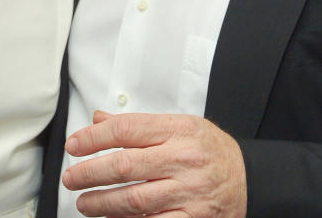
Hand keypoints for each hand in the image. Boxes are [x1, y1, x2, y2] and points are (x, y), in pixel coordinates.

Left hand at [63, 110, 246, 217]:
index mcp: (178, 130)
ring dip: (102, 203)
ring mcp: (188, 192)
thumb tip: (99, 119)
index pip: (126, 129)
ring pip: (134, 200)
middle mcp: (183, 159)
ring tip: (84, 202)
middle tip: (71, 178)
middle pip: (125, 165)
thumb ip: (139, 125)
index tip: (74, 145)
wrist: (250, 179)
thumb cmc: (211, 151)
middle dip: (90, 172)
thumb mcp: (180, 125)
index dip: (93, 137)